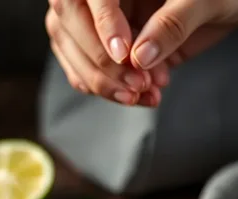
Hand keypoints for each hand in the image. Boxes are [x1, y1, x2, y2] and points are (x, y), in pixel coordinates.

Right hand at [46, 0, 237, 106]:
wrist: (229, 8)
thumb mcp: (205, 0)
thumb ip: (173, 23)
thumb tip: (140, 56)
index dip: (101, 24)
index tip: (122, 54)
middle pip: (70, 23)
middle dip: (100, 62)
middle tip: (134, 83)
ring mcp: (101, 22)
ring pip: (74, 51)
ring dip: (103, 82)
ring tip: (140, 94)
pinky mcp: (107, 50)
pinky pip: (87, 73)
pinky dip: (109, 90)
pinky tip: (138, 95)